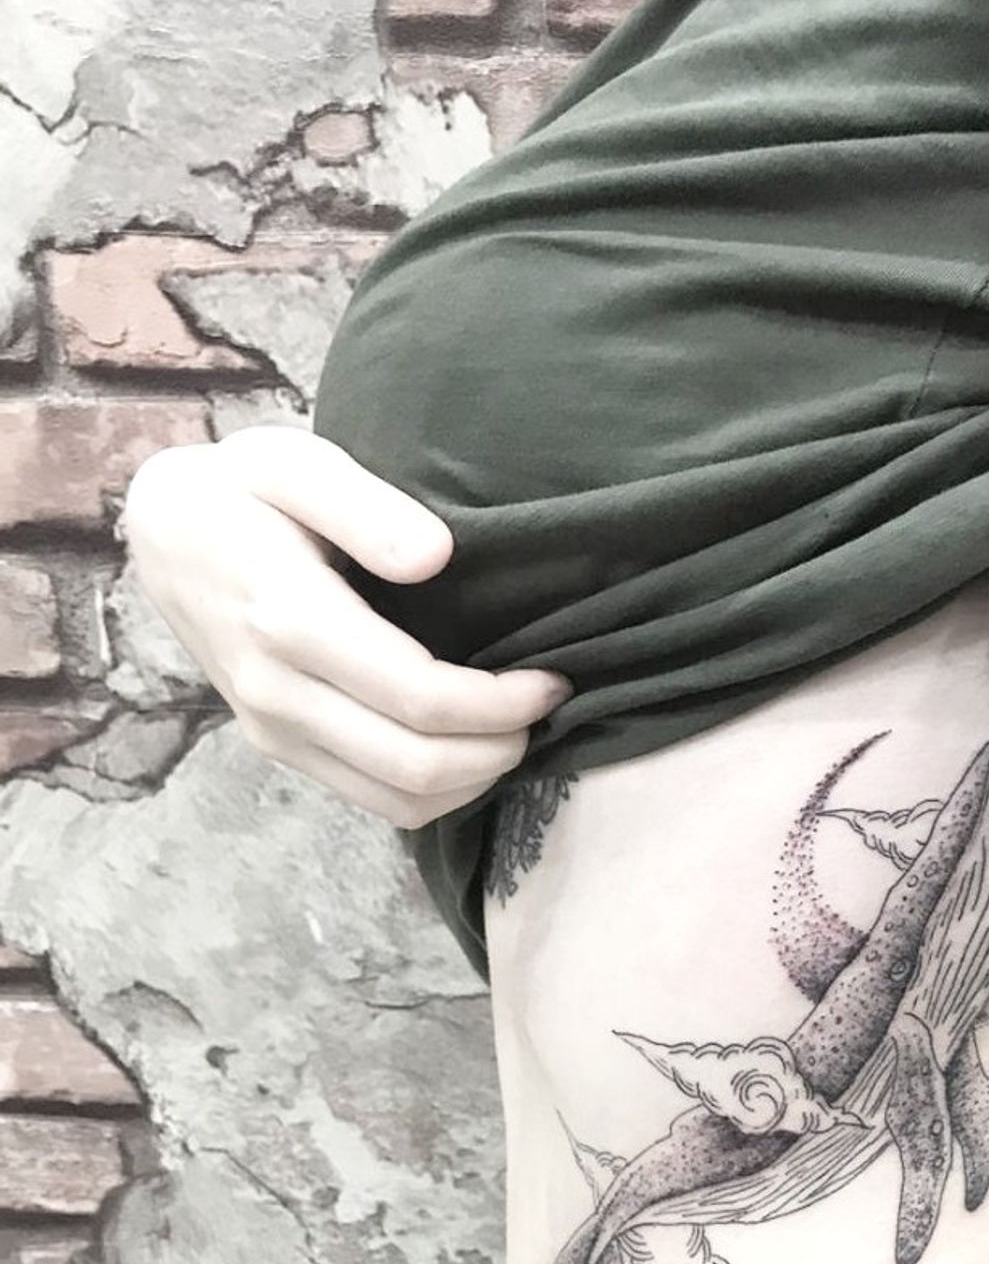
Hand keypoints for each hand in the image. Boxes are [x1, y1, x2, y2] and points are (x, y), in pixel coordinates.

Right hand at [121, 426, 571, 827]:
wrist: (162, 537)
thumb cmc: (241, 490)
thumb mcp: (292, 461)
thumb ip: (363, 503)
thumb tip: (435, 556)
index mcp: (288, 619)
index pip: (419, 696)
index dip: (500, 701)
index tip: (550, 677)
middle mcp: (277, 692)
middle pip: (416, 763)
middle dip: (500, 747)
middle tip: (545, 706)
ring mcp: (275, 730)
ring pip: (400, 800)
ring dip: (475, 779)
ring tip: (515, 729)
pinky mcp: (280, 749)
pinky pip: (376, 802)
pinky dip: (438, 791)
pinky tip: (469, 746)